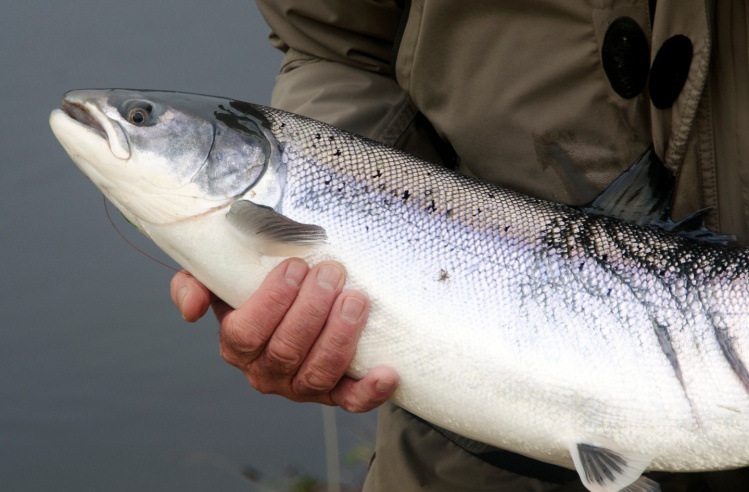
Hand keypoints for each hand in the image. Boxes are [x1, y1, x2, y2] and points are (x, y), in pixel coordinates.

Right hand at [170, 259, 397, 411]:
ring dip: (339, 337)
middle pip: (286, 351)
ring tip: (356, 300)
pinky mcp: (335, 393)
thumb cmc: (260, 287)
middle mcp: (265, 372)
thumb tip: (190, 308)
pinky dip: (369, 392)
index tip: (296, 266)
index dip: (271, 301)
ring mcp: (301, 386)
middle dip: (312, 309)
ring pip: (318, 373)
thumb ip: (194, 283)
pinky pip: (351, 400)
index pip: (246, 333)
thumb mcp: (222, 278)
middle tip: (332, 273)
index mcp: (237, 345)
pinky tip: (387, 373)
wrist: (300, 303)